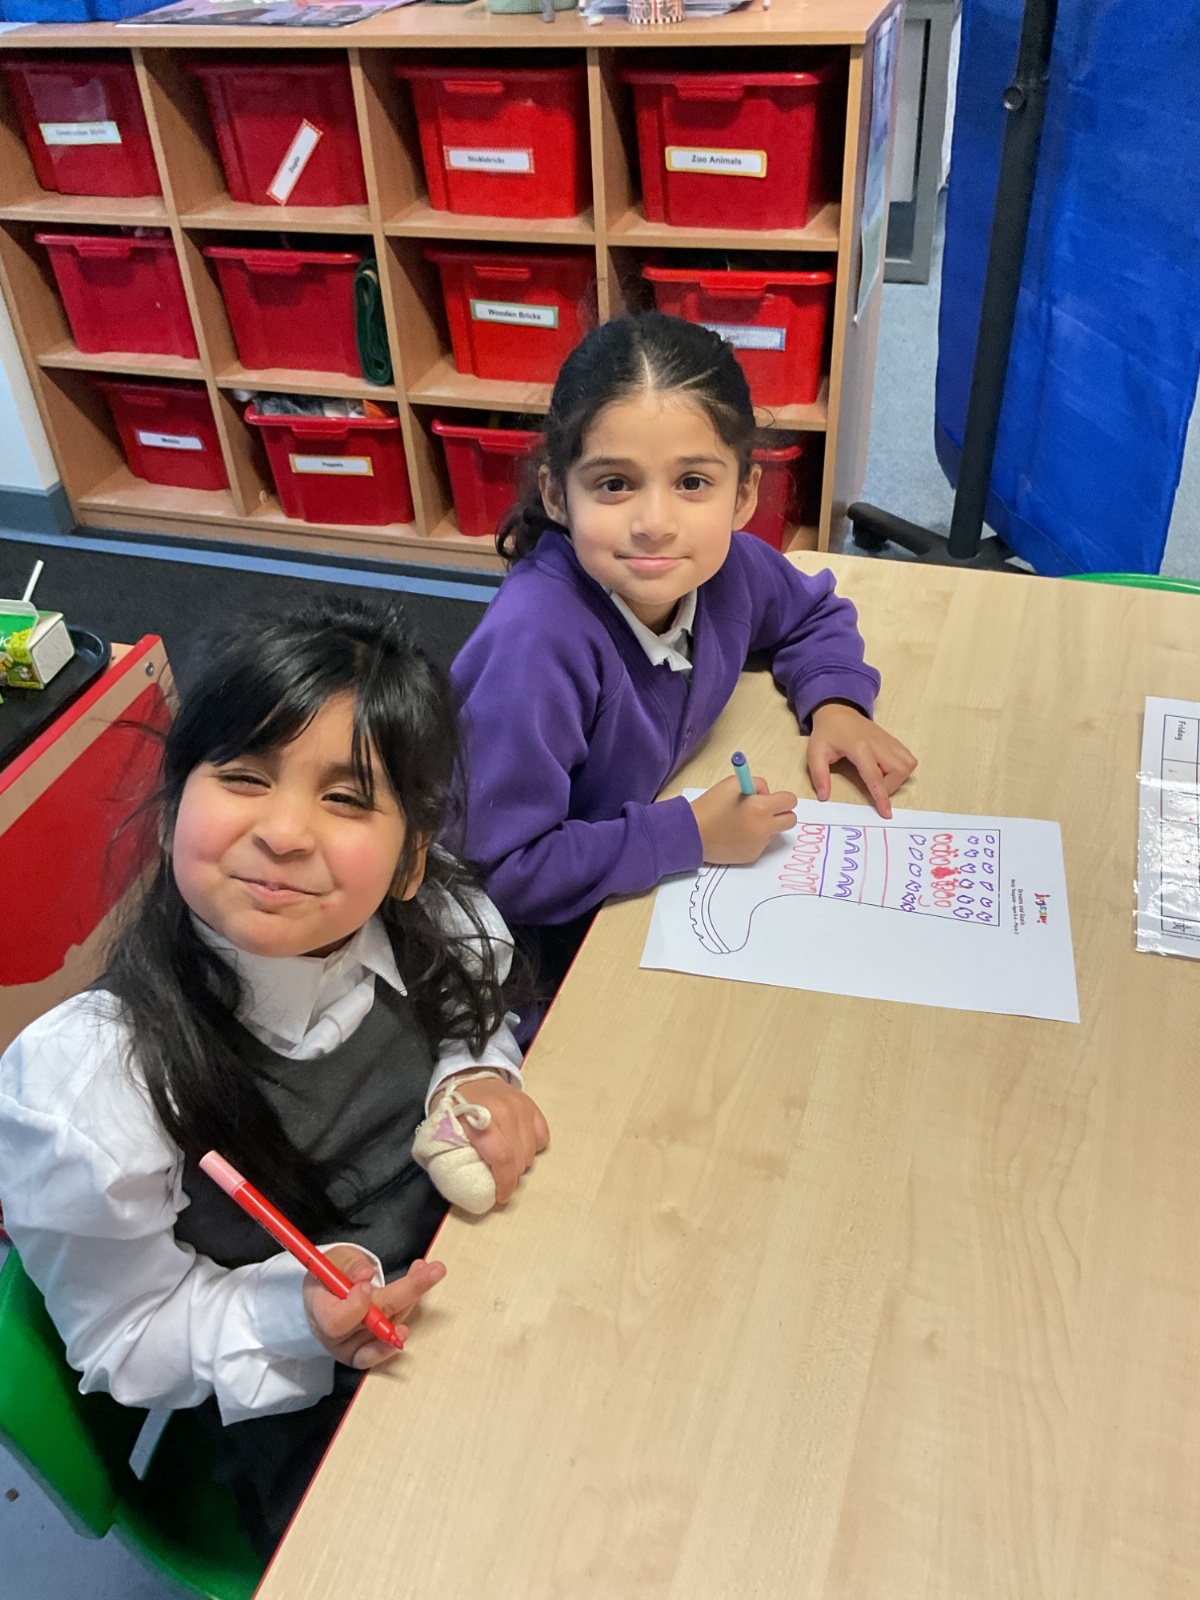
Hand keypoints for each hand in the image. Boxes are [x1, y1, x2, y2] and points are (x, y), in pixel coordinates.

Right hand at [304, 1246, 445, 1369]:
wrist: (325, 1296)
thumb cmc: (328, 1277)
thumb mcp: (333, 1260)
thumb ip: (348, 1265)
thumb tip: (364, 1274)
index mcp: (319, 1309)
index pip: (336, 1320)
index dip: (355, 1307)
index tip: (367, 1285)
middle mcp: (334, 1335)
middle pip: (373, 1321)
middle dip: (405, 1292)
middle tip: (429, 1271)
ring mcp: (351, 1347)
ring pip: (388, 1326)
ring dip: (411, 1299)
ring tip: (429, 1272)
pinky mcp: (365, 1353)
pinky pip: (385, 1349)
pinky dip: (402, 1329)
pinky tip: (416, 1304)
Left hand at [448, 1073, 548, 1204]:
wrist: (467, 1076)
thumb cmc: (452, 1109)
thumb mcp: (442, 1132)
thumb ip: (451, 1157)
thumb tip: (465, 1187)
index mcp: (480, 1121)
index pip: (503, 1158)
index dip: (505, 1183)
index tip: (500, 1196)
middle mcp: (505, 1112)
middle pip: (519, 1158)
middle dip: (511, 1177)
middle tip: (499, 1180)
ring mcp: (521, 1108)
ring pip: (531, 1151)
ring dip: (521, 1163)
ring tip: (507, 1162)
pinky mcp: (531, 1106)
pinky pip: (542, 1137)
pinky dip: (534, 1147)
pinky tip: (519, 1146)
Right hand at [689, 773, 797, 863]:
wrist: (692, 833)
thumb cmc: (710, 806)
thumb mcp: (733, 783)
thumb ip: (757, 784)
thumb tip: (768, 794)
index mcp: (761, 808)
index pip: (790, 801)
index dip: (781, 798)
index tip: (770, 798)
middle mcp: (764, 828)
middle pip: (790, 820)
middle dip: (781, 813)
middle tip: (765, 810)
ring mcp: (759, 845)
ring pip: (775, 832)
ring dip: (766, 826)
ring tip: (743, 822)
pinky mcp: (752, 856)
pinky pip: (761, 844)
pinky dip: (754, 838)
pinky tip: (736, 834)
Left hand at [807, 702, 916, 818]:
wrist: (838, 711)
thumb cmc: (827, 732)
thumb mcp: (815, 753)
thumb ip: (819, 776)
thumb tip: (824, 797)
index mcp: (859, 748)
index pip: (875, 777)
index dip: (881, 797)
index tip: (886, 813)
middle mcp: (878, 744)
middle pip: (898, 771)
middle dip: (890, 786)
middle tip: (874, 787)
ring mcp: (888, 741)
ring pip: (907, 764)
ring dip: (898, 778)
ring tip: (881, 778)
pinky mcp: (892, 741)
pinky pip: (908, 758)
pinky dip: (902, 769)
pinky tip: (887, 770)